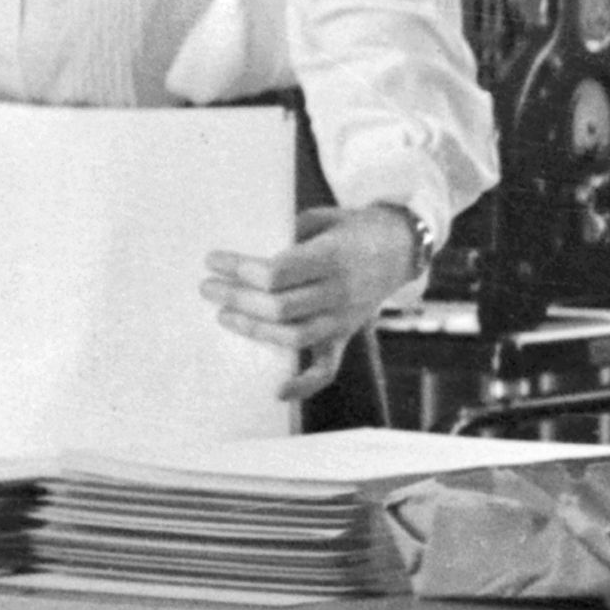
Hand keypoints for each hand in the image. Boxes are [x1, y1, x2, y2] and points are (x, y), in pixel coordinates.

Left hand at [203, 202, 423, 396]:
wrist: (401, 248)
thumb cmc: (354, 229)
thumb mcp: (324, 218)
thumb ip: (290, 232)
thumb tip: (251, 251)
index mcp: (333, 258)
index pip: (277, 272)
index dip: (240, 268)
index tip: (213, 260)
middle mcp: (340, 292)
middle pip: (278, 306)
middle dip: (236, 297)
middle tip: (208, 287)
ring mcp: (343, 318)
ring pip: (293, 336)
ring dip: (253, 329)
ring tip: (224, 315)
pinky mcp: (345, 336)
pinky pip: (327, 368)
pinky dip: (304, 384)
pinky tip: (277, 391)